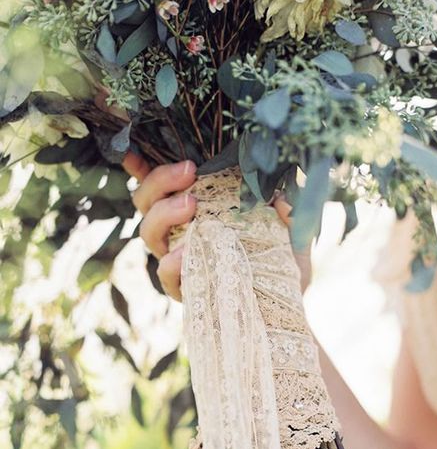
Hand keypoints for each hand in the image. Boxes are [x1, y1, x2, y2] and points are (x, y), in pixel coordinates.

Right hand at [123, 152, 311, 299]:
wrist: (289, 302)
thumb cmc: (283, 258)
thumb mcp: (291, 228)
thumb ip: (287, 209)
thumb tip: (280, 198)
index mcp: (196, 210)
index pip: (161, 185)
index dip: (140, 165)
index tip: (134, 146)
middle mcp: (179, 233)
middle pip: (146, 202)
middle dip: (160, 181)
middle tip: (190, 171)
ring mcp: (179, 261)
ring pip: (149, 233)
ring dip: (164, 212)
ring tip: (191, 204)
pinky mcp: (184, 290)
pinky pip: (165, 275)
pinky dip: (171, 263)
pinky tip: (184, 254)